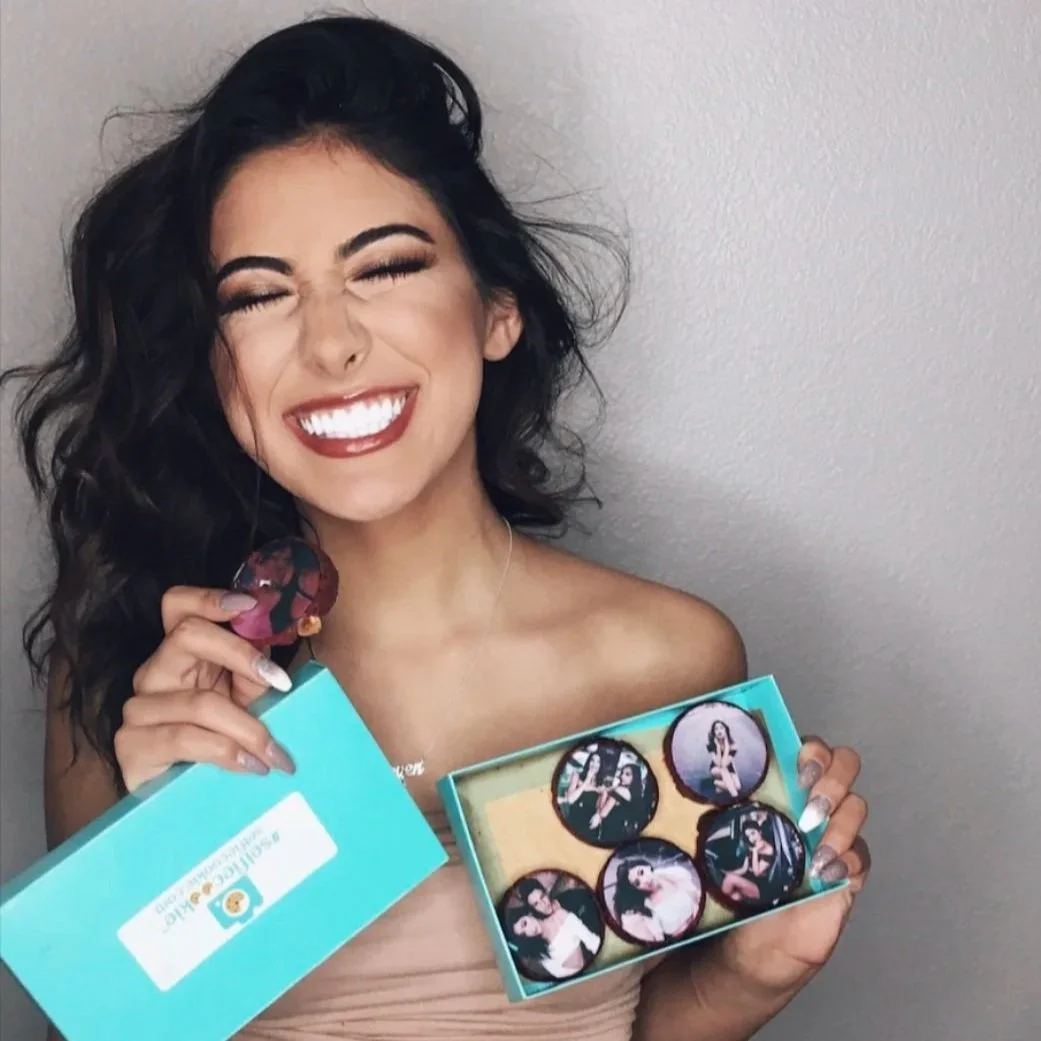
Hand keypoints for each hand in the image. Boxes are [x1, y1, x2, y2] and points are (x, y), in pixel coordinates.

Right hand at [114, 586, 296, 790]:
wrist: (192, 800)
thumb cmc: (225, 742)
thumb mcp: (249, 701)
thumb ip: (259, 672)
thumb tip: (275, 655)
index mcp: (182, 653)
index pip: (178, 606)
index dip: (210, 598)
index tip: (250, 604)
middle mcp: (155, 673)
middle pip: (186, 635)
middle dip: (241, 654)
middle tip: (282, 683)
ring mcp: (138, 708)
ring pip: (198, 701)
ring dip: (247, 727)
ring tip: (276, 753)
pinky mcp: (131, 746)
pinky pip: (183, 738)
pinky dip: (225, 752)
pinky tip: (250, 766)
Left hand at [719, 737, 870, 992]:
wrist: (756, 943)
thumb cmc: (738, 884)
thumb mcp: (727, 838)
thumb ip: (729, 806)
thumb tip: (707, 774)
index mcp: (785, 786)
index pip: (811, 748)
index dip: (813, 753)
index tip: (797, 776)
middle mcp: (814, 803)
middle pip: (846, 764)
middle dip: (832, 782)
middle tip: (808, 812)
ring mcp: (836, 834)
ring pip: (857, 807)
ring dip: (838, 825)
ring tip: (813, 850)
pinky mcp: (850, 870)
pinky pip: (863, 854)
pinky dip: (846, 860)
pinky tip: (822, 874)